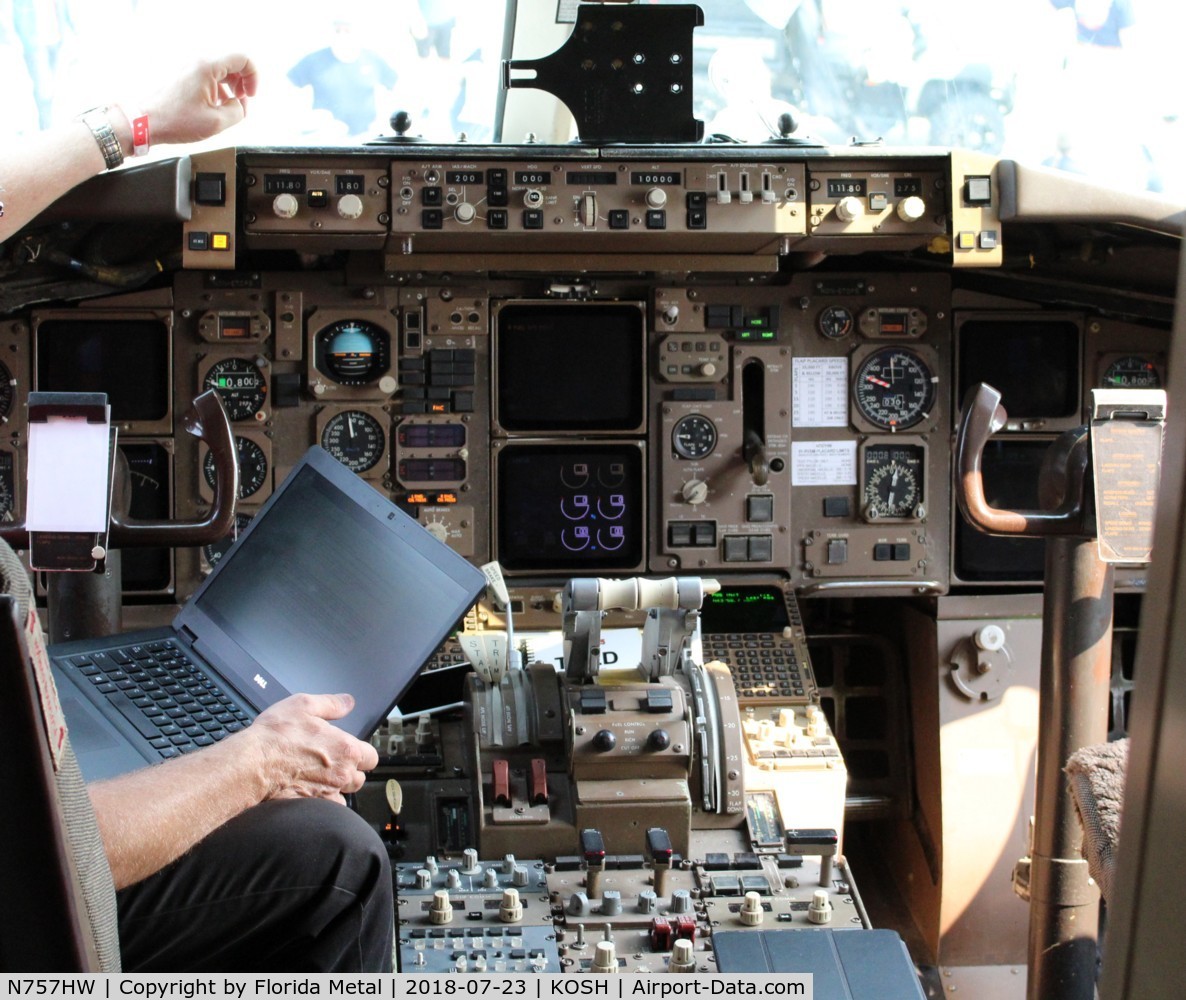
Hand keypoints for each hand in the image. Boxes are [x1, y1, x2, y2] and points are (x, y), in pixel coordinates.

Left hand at [141, 54, 259, 145]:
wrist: (147, 122)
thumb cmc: (176, 121)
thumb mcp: (218, 122)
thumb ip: (239, 111)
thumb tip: (240, 105)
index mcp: (208, 67)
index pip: (243, 59)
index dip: (254, 78)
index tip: (250, 96)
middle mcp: (199, 63)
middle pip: (233, 64)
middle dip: (243, 84)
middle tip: (241, 102)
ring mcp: (191, 68)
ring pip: (223, 71)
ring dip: (232, 88)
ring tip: (229, 107)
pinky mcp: (186, 77)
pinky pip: (211, 77)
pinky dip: (220, 90)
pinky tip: (216, 107)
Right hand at [247, 692, 378, 804]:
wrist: (252, 765)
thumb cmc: (276, 736)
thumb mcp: (304, 706)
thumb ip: (332, 704)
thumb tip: (348, 702)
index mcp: (346, 749)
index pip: (371, 757)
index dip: (363, 753)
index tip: (352, 751)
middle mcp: (341, 774)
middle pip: (360, 778)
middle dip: (350, 772)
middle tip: (332, 764)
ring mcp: (327, 794)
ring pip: (344, 796)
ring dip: (336, 789)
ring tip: (319, 779)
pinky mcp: (311, 808)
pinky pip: (326, 810)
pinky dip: (321, 804)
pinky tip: (308, 793)